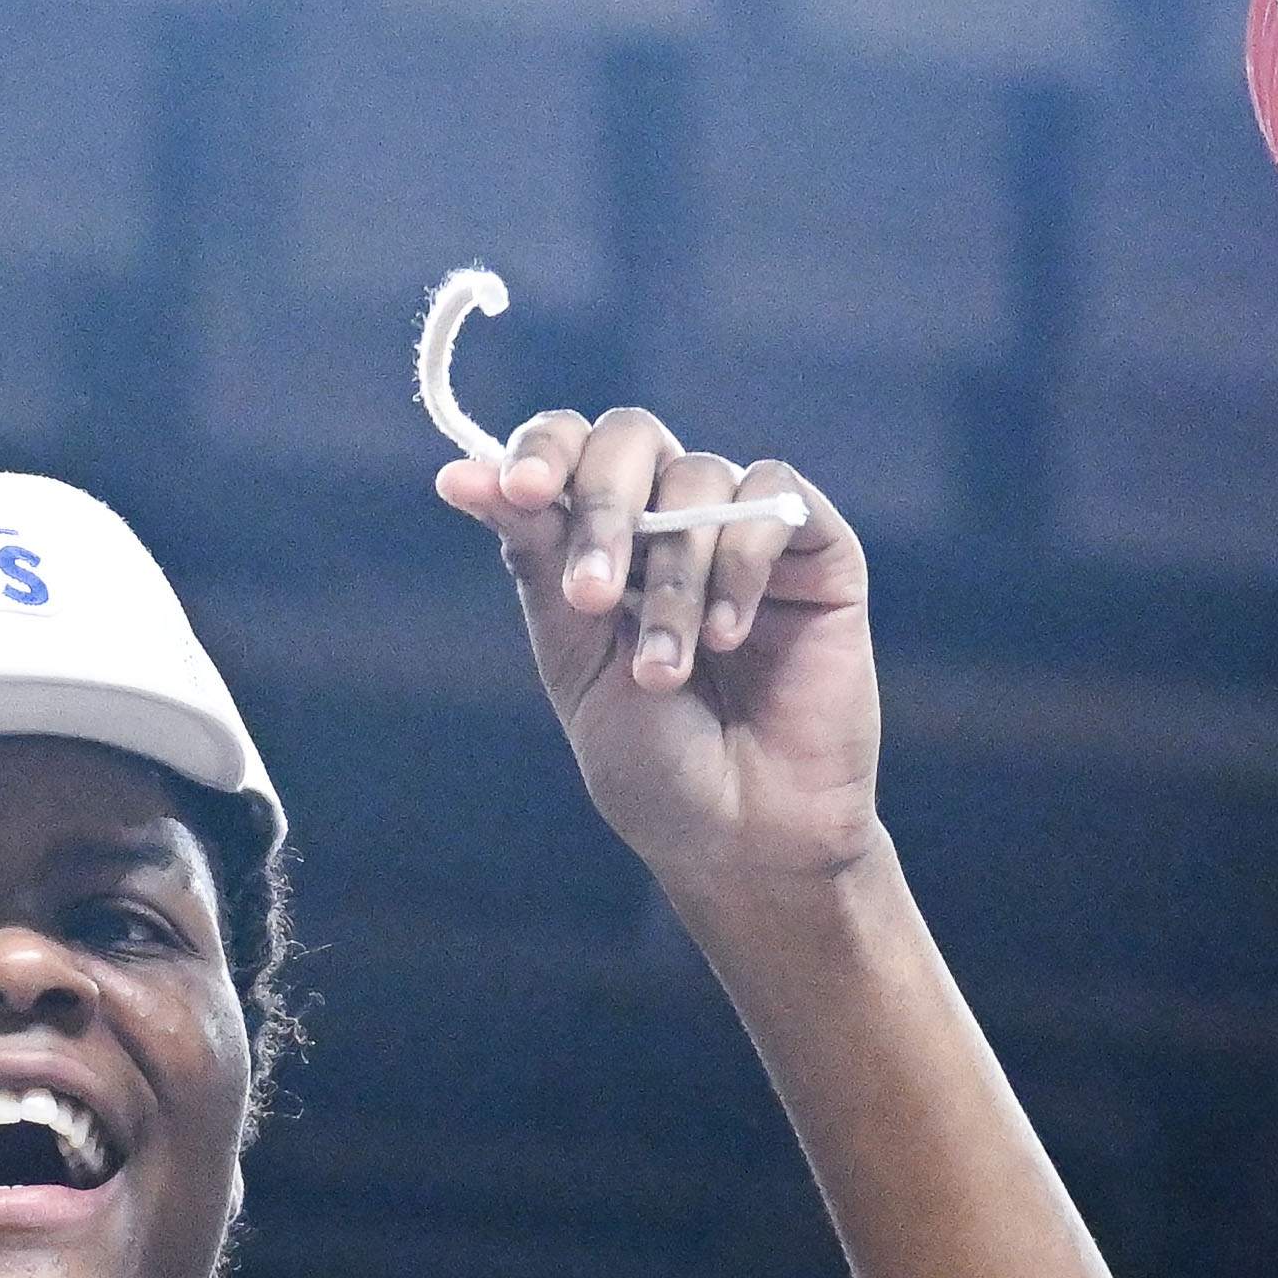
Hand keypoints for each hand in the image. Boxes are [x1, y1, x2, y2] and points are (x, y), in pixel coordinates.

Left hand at [437, 404, 878, 891]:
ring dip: (671, 579)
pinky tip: (728, 639)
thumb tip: (459, 473)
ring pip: (698, 479)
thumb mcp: (575, 660)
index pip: (568, 448)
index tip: (513, 489)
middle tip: (589, 595)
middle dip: (599, 508)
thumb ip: (536, 561)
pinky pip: (775, 500)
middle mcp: (673, 518)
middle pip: (629, 438)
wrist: (742, 839)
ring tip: (666, 671)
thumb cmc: (654, 764)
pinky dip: (740, 561)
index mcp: (602, 539)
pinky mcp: (819, 552)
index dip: (540, 450)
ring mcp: (746, 530)